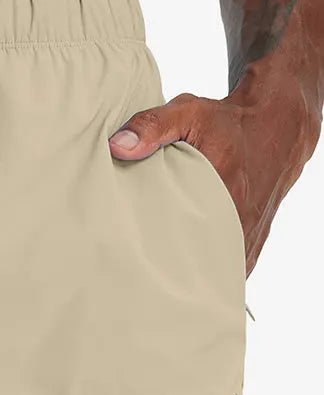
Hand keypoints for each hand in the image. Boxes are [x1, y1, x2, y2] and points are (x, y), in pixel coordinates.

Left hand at [109, 87, 314, 274]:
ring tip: (158, 281)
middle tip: (135, 273)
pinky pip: (229, 274)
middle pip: (193, 264)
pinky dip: (209, 277)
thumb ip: (152, 127)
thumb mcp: (189, 113)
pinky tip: (186, 277)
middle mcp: (238, 221)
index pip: (176, 236)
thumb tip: (117, 147)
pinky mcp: (253, 246)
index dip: (150, 251)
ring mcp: (247, 238)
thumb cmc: (228, 124)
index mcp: (220, 192)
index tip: (126, 257)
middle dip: (165, 272)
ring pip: (213, 275)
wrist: (278, 130)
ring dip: (188, 279)